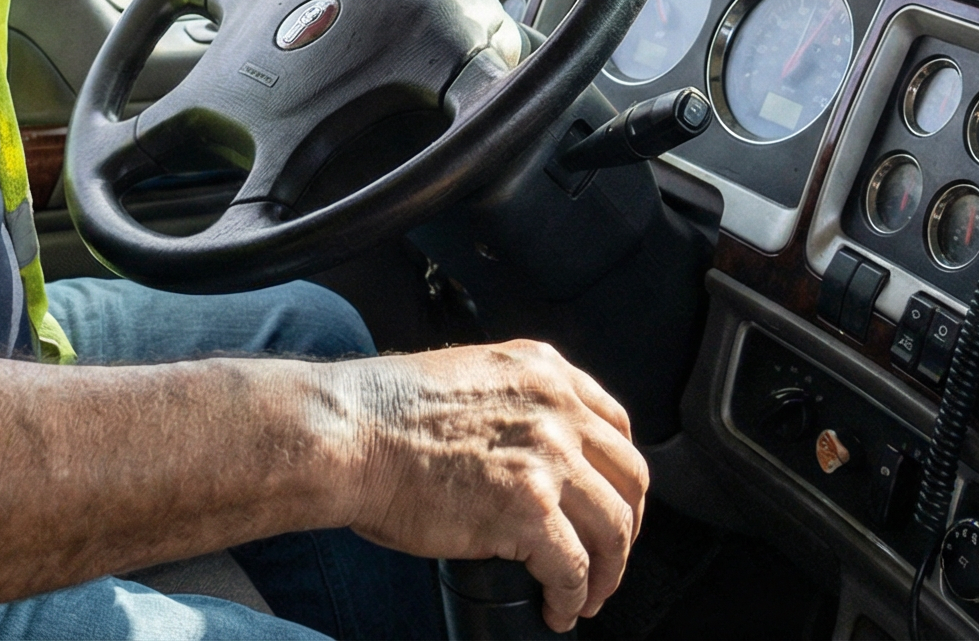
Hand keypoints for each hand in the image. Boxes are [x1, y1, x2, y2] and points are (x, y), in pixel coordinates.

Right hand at [338, 340, 648, 631]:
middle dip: (626, 526)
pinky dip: (573, 596)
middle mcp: (555, 406)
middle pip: (629, 477)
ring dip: (607, 571)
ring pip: (613, 527)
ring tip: (588, 595)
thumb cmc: (384, 414)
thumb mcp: (470, 378)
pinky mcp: (529, 508)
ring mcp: (547, 456)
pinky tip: (558, 608)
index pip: (615, 426)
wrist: (349, 435)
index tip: (610, 503)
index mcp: (542, 370)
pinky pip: (573, 567)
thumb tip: (528, 452)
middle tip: (608, 557)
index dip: (619, 476)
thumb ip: (513, 404)